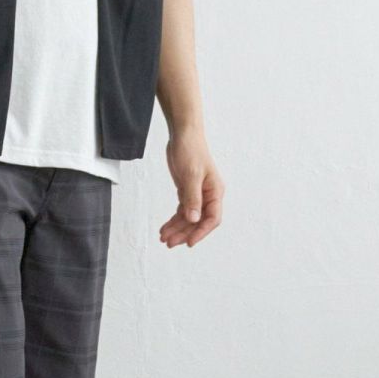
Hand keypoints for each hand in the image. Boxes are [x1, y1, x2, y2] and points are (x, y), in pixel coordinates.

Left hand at [159, 127, 223, 247]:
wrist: (183, 134)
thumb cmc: (191, 150)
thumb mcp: (191, 175)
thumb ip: (192, 198)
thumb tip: (194, 219)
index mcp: (215, 191)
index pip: (212, 218)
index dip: (201, 232)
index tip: (189, 242)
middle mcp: (208, 195)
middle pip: (199, 221)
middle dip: (184, 233)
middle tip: (168, 243)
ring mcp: (198, 194)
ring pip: (189, 218)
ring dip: (177, 229)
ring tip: (163, 238)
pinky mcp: (187, 191)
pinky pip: (182, 210)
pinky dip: (173, 220)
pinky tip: (164, 228)